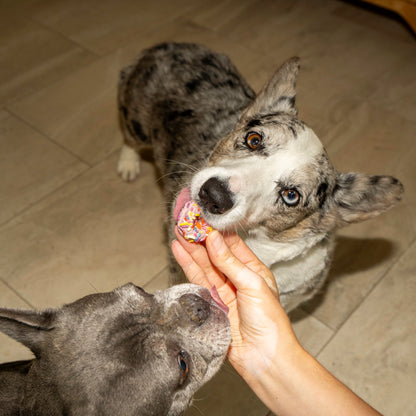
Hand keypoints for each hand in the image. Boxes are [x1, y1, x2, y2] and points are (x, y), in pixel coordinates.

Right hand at [171, 229, 296, 379]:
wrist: (264, 357)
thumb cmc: (269, 321)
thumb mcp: (252, 284)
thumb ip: (230, 262)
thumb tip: (214, 238)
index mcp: (253, 270)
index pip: (232, 244)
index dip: (217, 231)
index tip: (204, 218)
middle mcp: (237, 278)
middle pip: (215, 253)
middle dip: (200, 238)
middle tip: (186, 223)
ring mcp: (223, 290)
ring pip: (204, 265)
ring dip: (191, 249)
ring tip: (179, 232)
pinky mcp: (211, 302)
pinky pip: (197, 280)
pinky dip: (188, 266)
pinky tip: (180, 252)